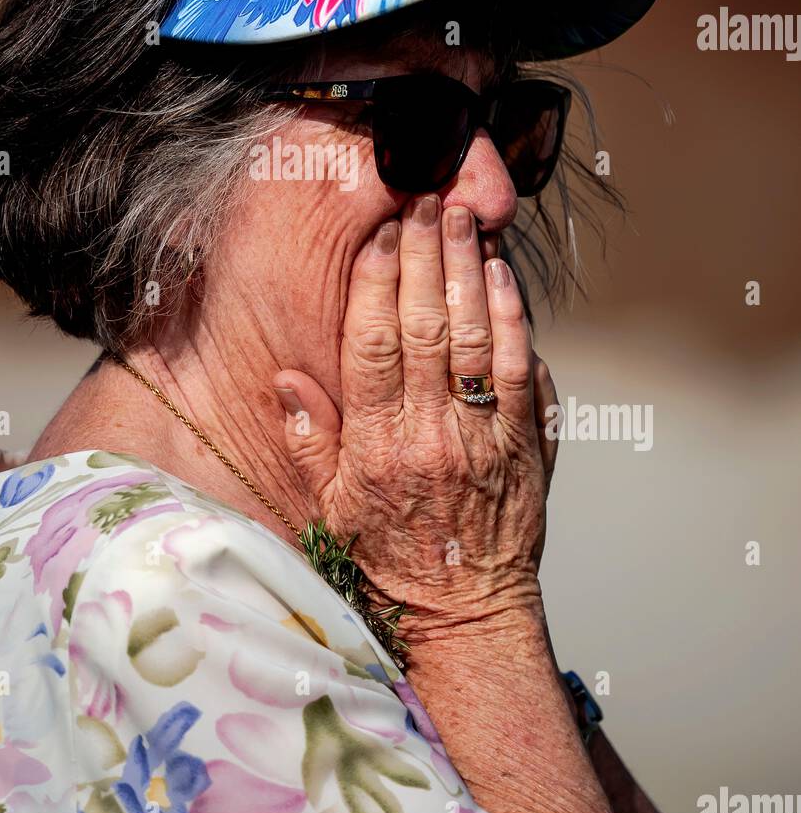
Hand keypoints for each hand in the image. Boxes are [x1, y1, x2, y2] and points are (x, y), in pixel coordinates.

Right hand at [274, 194, 559, 640]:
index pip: (373, 346)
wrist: (466, 611)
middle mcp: (431, 434)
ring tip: (462, 217)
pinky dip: (512, 316)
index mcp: (377, 447)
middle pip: (426, 326)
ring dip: (468, 270)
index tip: (379, 235)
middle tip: (425, 200)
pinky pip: (518, 368)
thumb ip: (311, 440)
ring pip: (474, 336)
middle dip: (425, 256)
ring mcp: (484, 436)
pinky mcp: (526, 442)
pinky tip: (502, 275)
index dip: (376, 284)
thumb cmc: (391, 558)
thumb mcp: (330, 509)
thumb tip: (287, 378)